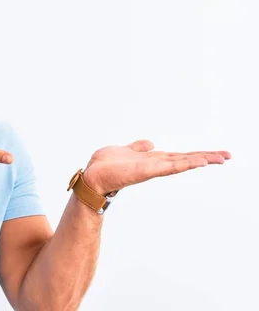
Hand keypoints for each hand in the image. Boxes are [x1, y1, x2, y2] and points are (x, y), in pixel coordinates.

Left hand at [82, 139, 230, 193]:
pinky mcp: (145, 171)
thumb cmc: (105, 167)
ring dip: (199, 159)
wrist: (92, 177)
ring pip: (180, 163)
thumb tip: (150, 144)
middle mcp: (154, 165)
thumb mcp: (124, 151)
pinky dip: (183, 164)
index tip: (215, 154)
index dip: (196, 154)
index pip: (178, 156)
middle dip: (206, 157)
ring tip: (218, 158)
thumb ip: (138, 148)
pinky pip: (167, 167)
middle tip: (228, 156)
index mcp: (151, 160)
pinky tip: (197, 161)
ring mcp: (151, 169)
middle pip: (184, 159)